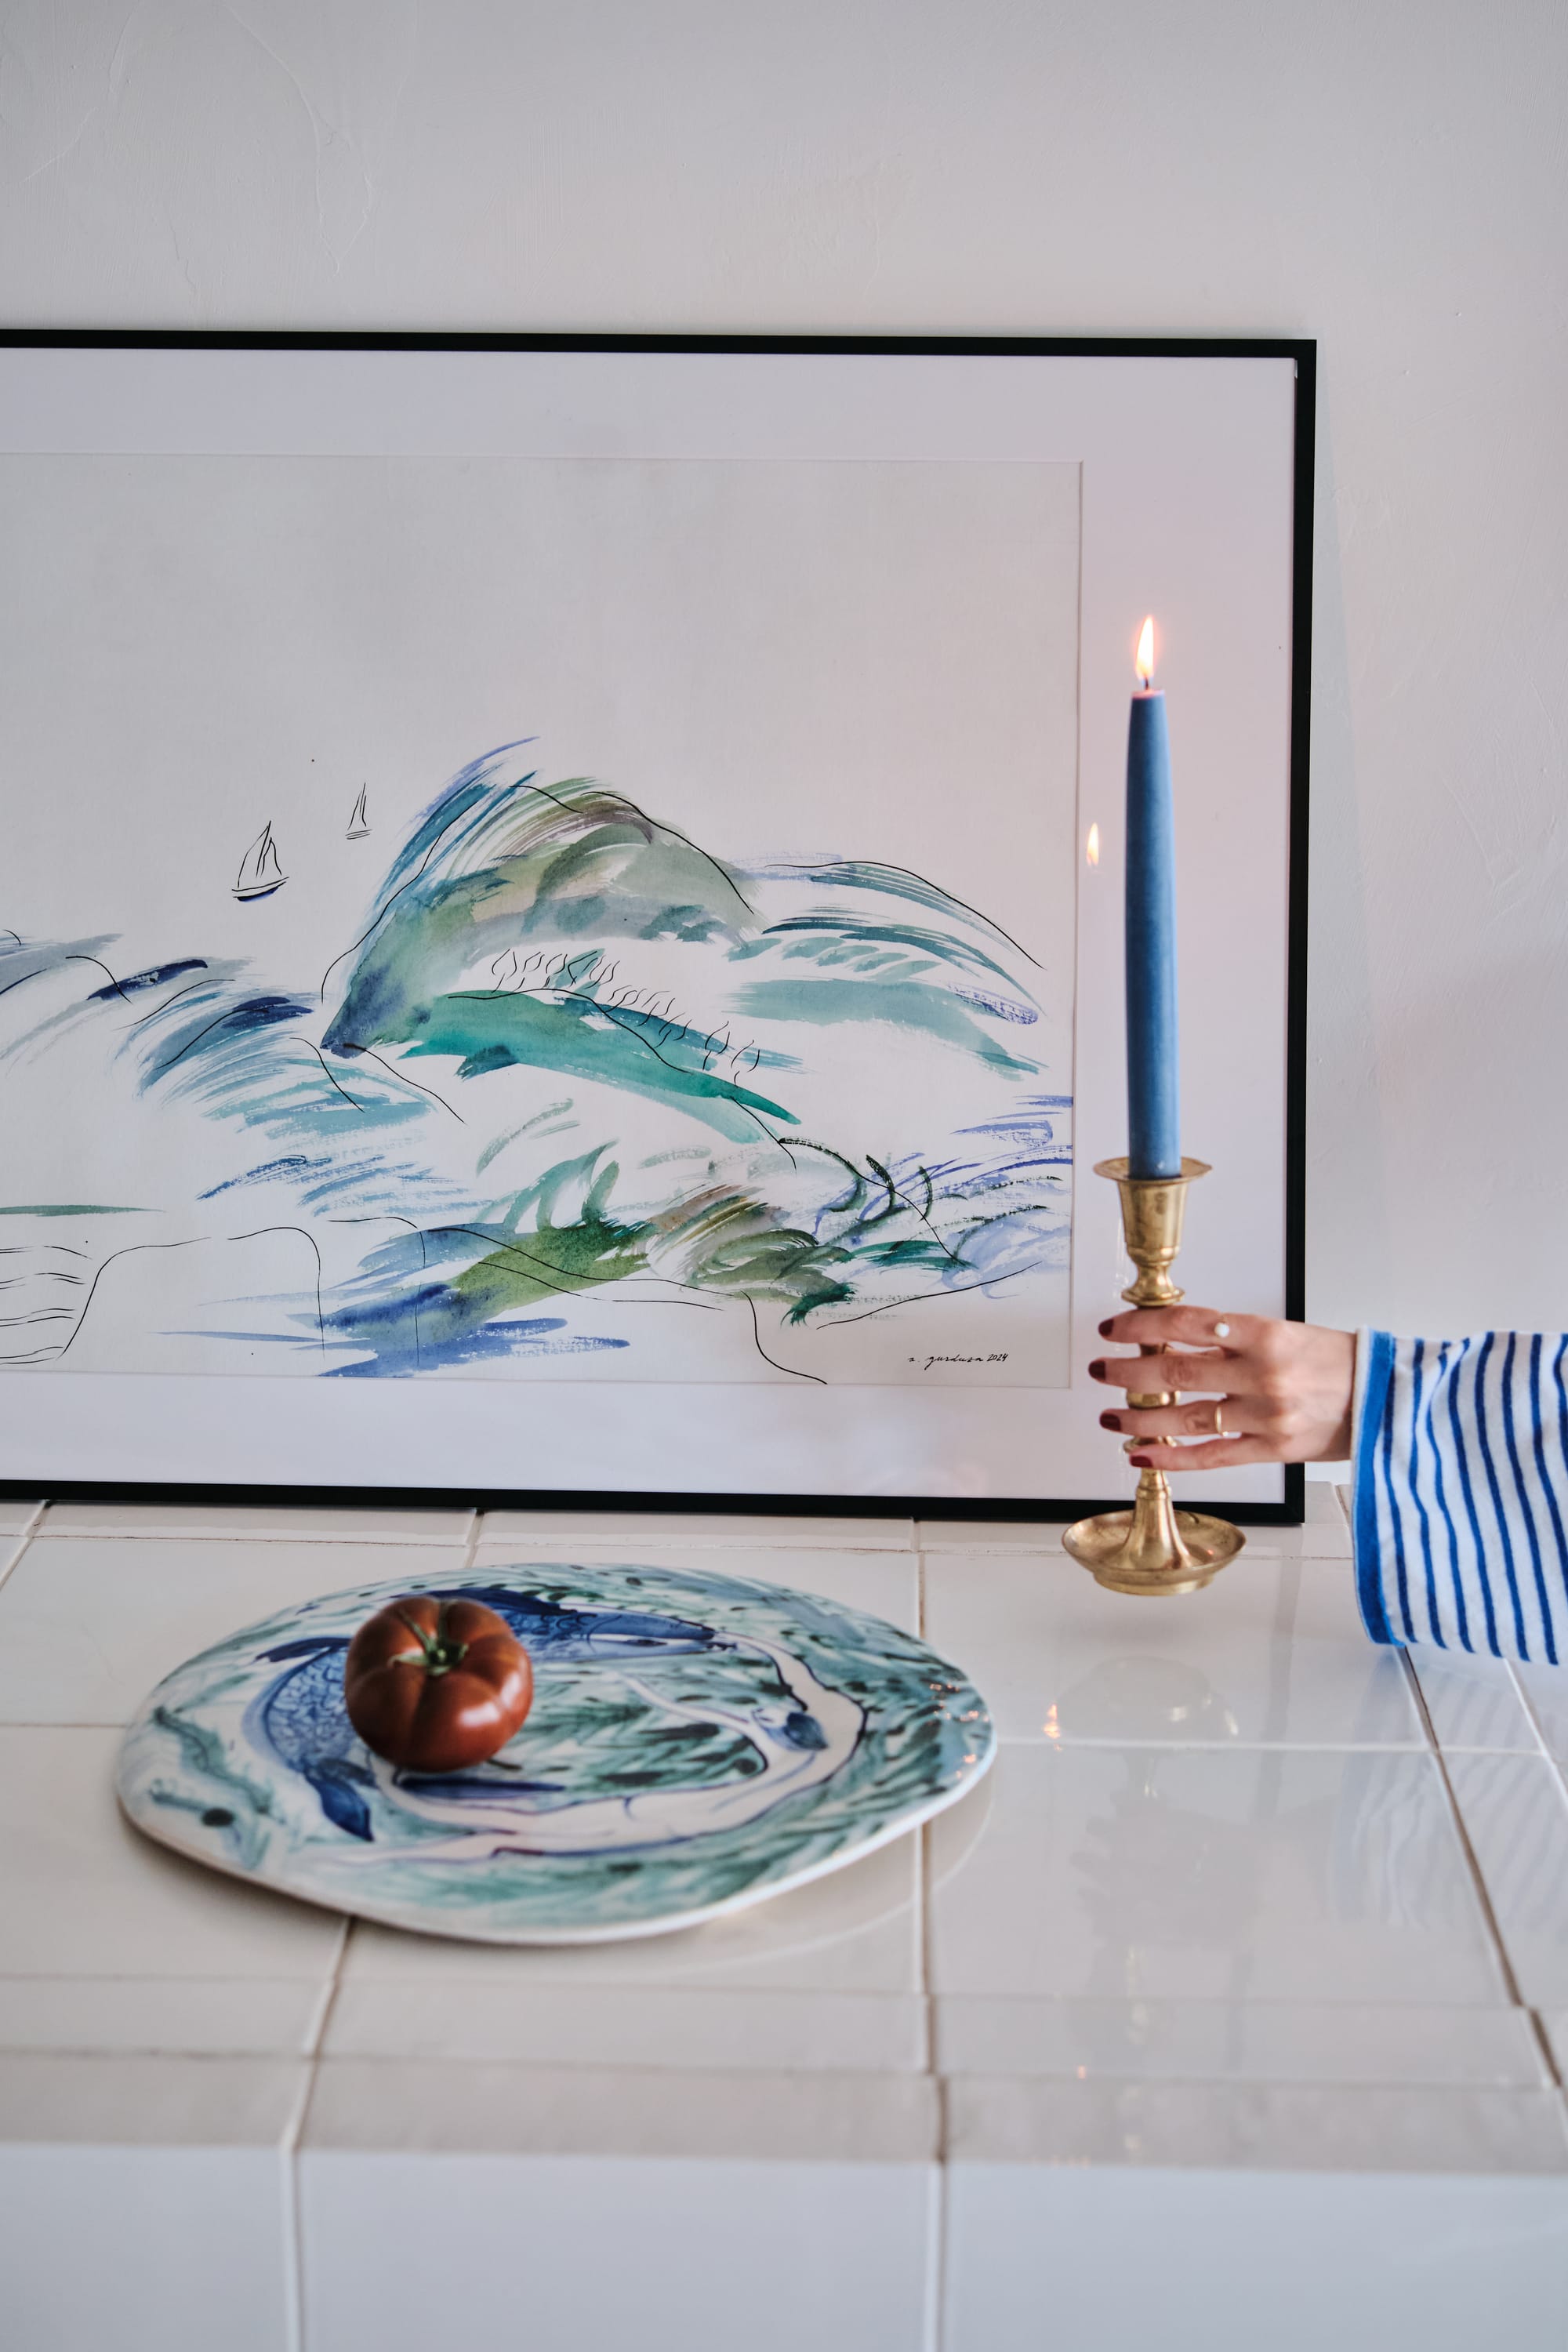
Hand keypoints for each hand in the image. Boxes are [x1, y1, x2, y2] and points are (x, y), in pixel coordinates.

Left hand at [1088, 1309, 1355, 1469]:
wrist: (1386, 1396)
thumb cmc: (1334, 1361)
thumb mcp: (1284, 1332)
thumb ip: (1231, 1340)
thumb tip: (1173, 1342)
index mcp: (1265, 1334)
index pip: (1187, 1324)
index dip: (1142, 1325)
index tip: (1114, 1329)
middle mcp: (1262, 1374)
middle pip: (1177, 1372)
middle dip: (1128, 1372)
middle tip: (1101, 1370)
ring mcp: (1266, 1415)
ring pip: (1187, 1417)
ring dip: (1140, 1419)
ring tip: (1111, 1417)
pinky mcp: (1272, 1449)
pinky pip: (1211, 1457)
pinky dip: (1171, 1457)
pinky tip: (1141, 1454)